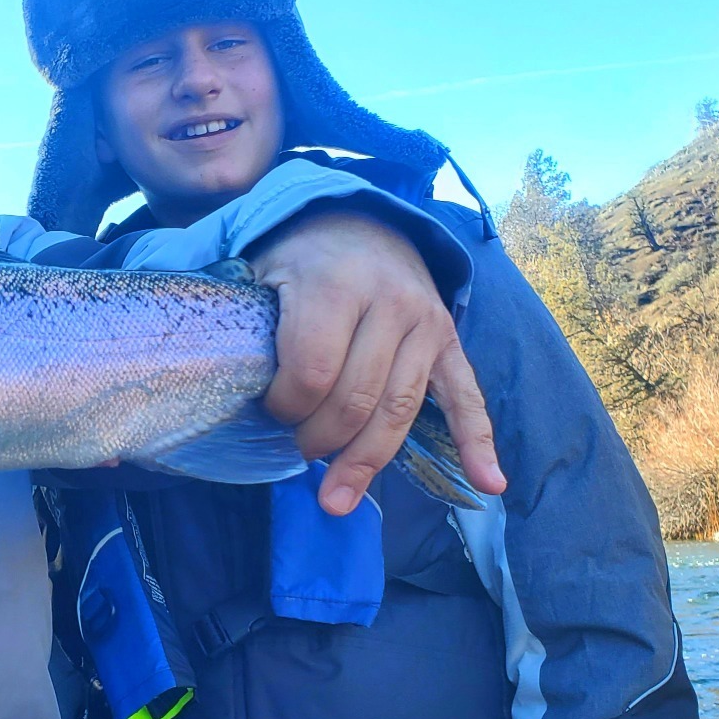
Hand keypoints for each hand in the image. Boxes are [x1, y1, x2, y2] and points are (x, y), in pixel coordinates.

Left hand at [250, 211, 504, 515]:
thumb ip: (256, 330)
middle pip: (358, 399)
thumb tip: (232, 397)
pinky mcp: (450, 340)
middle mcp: (391, 302)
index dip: (287, 406)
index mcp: (337, 284)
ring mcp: (427, 322)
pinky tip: (487, 482)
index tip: (269, 412)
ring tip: (336, 498)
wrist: (361, 220)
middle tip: (297, 450)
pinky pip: (467, 395)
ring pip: (401, 409)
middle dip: (320, 439)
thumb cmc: (301, 259)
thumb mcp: (264, 274)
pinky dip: (479, 442)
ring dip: (367, 461)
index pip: (314, 371)